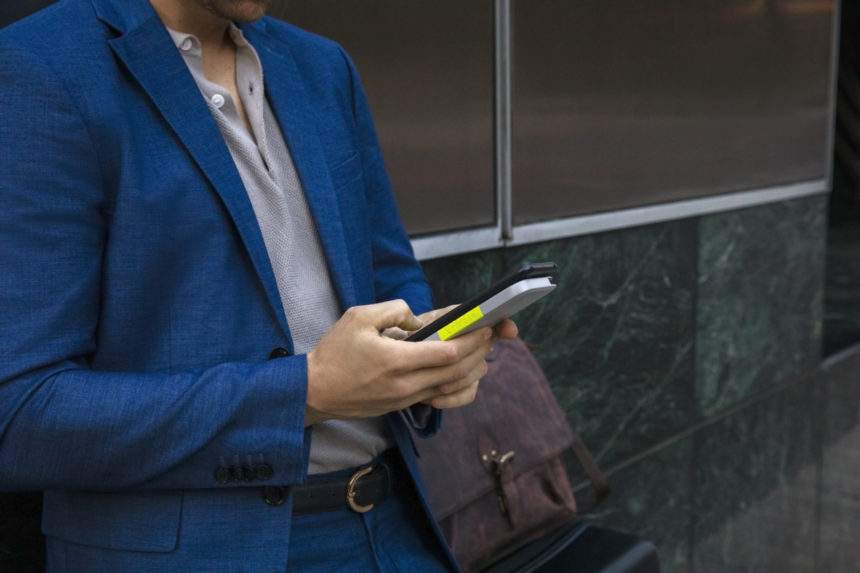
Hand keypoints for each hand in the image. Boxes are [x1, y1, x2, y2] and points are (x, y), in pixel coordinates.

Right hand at [305, 300, 495, 424]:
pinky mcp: (402, 405)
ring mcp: (405, 398)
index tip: (484, 326)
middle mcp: (405, 384)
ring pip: (450, 386)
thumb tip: (418, 320)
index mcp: (396, 360)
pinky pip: (438, 396)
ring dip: (470, 369)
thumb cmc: (334, 353)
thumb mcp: (359, 317)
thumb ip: (393, 310)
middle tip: (491, 336)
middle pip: (455, 370)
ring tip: (482, 352)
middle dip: (477, 352)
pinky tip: (463, 370)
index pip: (446, 353)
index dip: (470, 339)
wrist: (315, 391)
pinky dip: (455, 383)